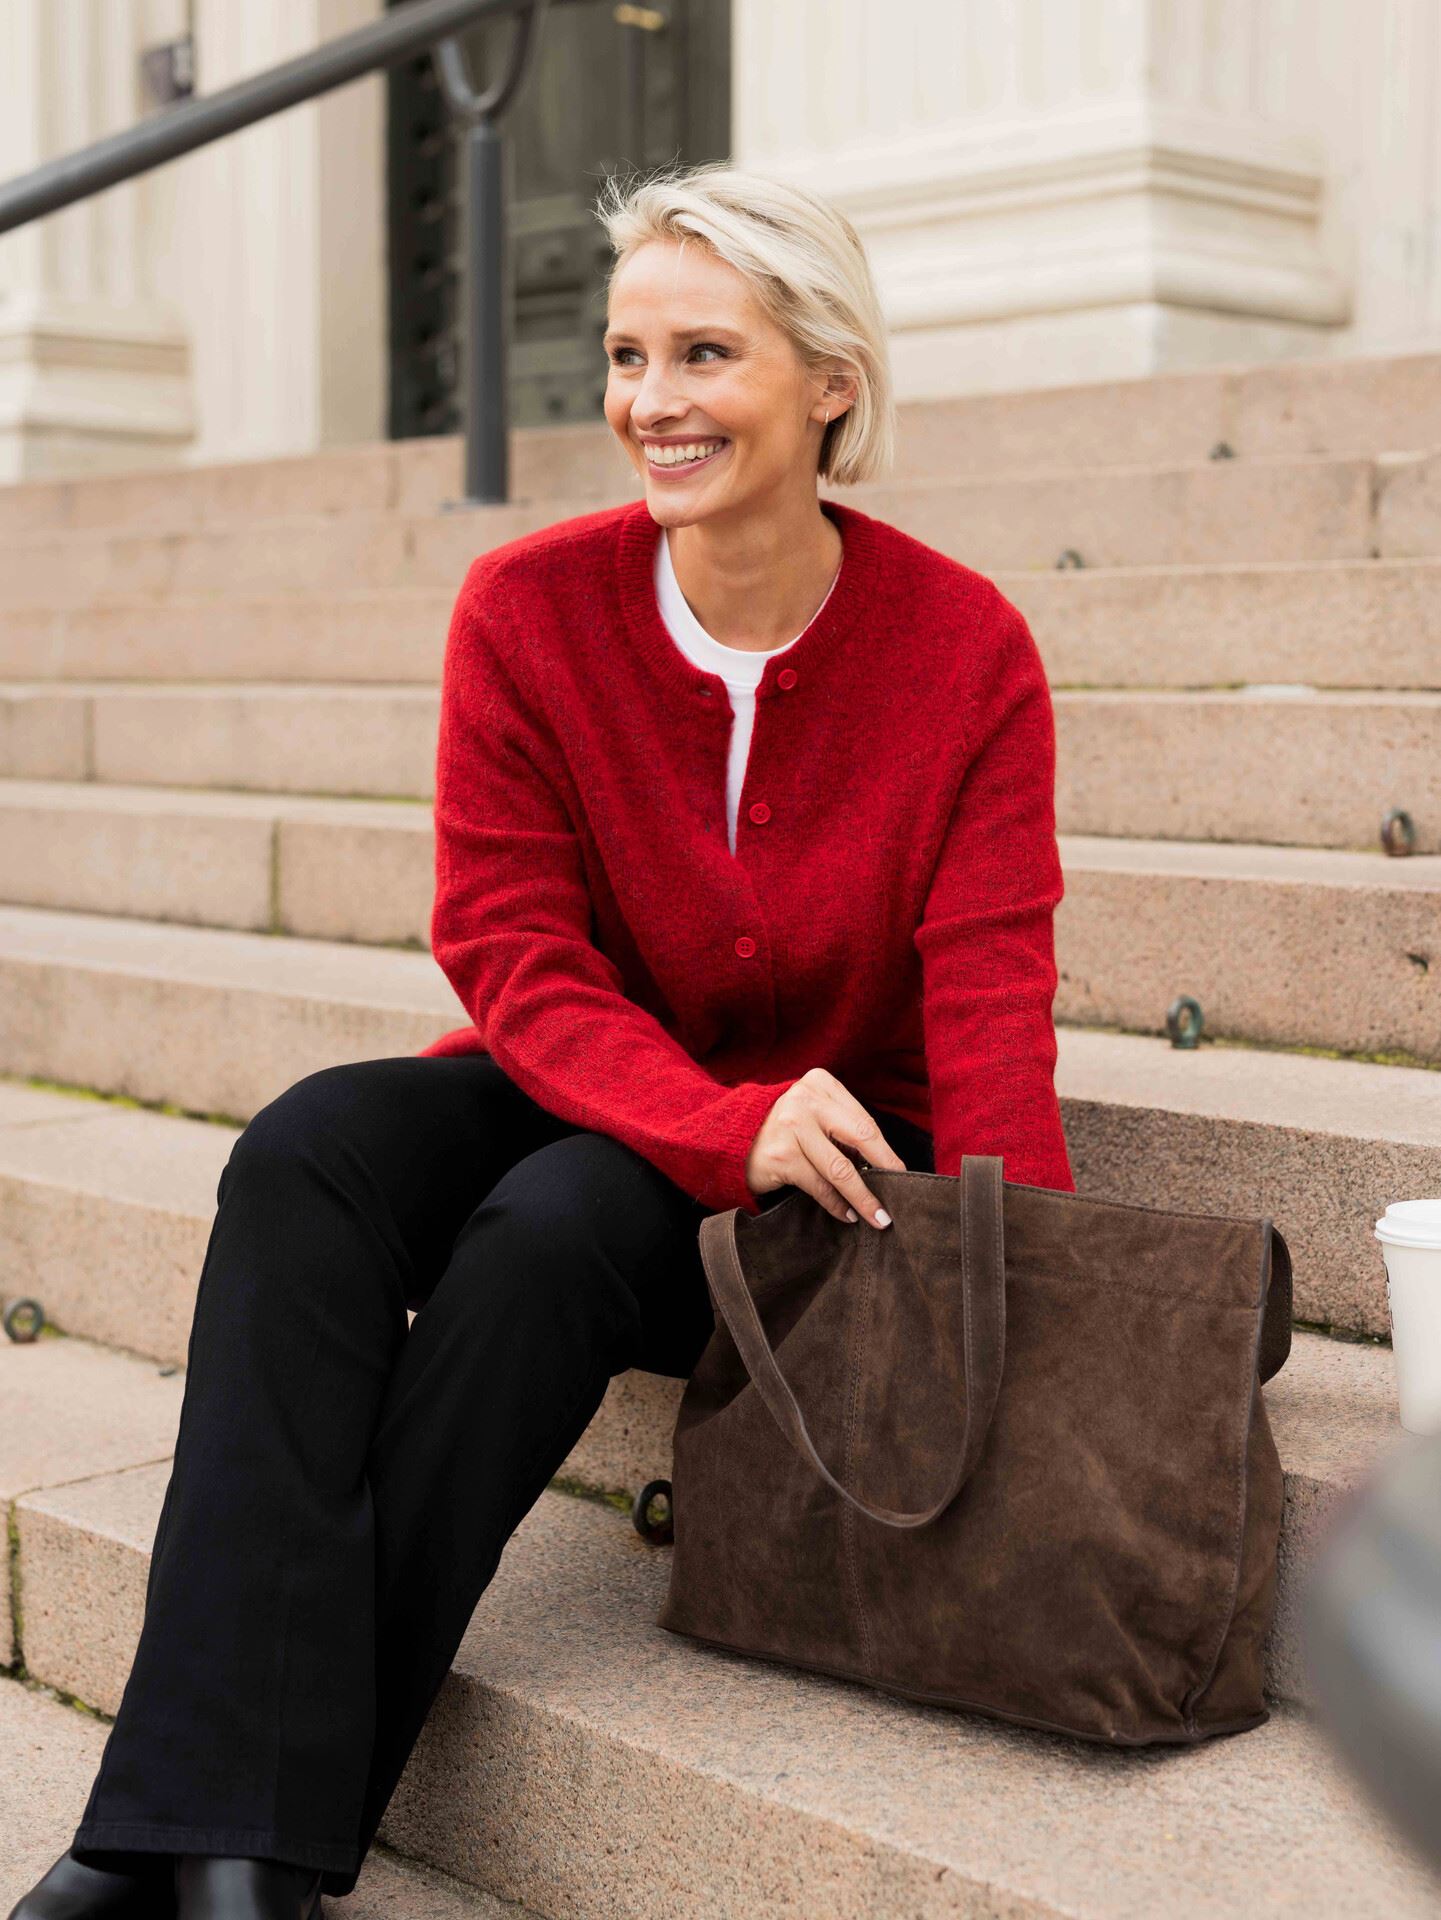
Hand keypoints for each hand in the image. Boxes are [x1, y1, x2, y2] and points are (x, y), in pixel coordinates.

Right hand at [744, 1067, 907, 1226]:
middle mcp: (806, 1100)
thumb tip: (884, 1166)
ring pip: (841, 1169)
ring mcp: (791, 1126)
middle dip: (885, 1170)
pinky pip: (819, 1186)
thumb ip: (843, 1129)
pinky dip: (836, 1204)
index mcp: (820, 1084)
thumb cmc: (786, 1131)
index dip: (886, 1152)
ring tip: (877, 1216)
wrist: (733, 1141)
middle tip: (900, 1195)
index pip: (864, 1121)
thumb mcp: (813, 1116)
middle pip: (860, 1138)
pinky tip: (846, 1215)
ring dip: (862, 1198)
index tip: (901, 1174)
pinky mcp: (781, 1156)